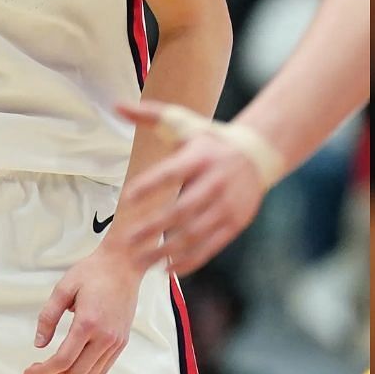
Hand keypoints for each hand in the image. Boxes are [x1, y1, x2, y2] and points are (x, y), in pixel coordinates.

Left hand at [24, 244, 142, 373]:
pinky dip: (87, 372)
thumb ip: (48, 317)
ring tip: (55, 369)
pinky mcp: (122, 341)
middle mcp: (105, 336)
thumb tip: (39, 345)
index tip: (28, 372)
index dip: (42, 371)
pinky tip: (75, 362)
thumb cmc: (93, 272)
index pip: (62, 361)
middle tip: (39, 371)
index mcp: (88, 323)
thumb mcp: (63, 288)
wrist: (124, 264)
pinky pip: (103, 368)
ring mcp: (116, 341)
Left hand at [111, 102, 272, 274]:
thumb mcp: (183, 122)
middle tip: (128, 242)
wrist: (258, 152)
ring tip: (142, 261)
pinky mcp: (236, 222)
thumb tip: (116, 105)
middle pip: (182, 209)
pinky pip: (211, 246)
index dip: (150, 185)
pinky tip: (168, 268)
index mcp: (201, 156)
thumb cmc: (210, 139)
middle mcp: (216, 181)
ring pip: (195, 233)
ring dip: (167, 251)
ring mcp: (228, 204)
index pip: (172, 172)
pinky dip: (190, 260)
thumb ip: (149, 115)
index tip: (127, 198)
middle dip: (154, 228)